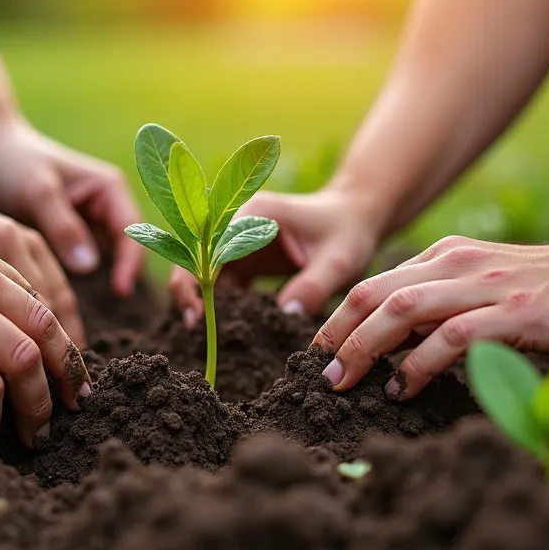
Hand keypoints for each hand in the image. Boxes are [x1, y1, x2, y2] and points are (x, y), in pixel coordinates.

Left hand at [0, 120, 144, 296]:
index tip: (120, 291)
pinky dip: (74, 285)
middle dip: (117, 280)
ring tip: (82, 319)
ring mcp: (86, 226)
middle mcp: (104, 208)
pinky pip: (78, 267)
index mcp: (108, 189)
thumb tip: (90, 267)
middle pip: (123, 253)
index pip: (133, 231)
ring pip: (103, 264)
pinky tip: (60, 307)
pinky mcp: (66, 239)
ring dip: (95, 288)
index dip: (131, 262)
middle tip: (105, 313)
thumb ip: (64, 227)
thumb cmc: (9, 162)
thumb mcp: (37, 192)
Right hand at [169, 188, 383, 325]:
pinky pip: (223, 285)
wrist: (356, 220)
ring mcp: (238, 243)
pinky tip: (231, 330)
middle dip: (191, 294)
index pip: (204, 246)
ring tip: (212, 335)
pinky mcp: (245, 260)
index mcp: (251, 214)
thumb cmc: (349, 231)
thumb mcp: (340, 259)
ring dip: (206, 303)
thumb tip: (285, 315)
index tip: (195, 316)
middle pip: (196, 260)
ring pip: (206, 275)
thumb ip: (314, 285)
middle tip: (195, 330)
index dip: (192, 280)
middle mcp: (236, 225)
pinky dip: (223, 307)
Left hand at [313, 229, 548, 399]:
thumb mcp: (488, 287)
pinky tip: (403, 389)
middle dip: (336, 335)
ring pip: (400, 312)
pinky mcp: (512, 315)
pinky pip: (449, 339)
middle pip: (373, 295)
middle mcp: (456, 265)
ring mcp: (483, 288)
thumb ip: (446, 305)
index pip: (373, 284)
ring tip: (344, 382)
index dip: (338, 319)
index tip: (319, 353)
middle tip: (319, 373)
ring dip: (364, 348)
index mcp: (446, 256)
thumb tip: (401, 345)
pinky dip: (418, 366)